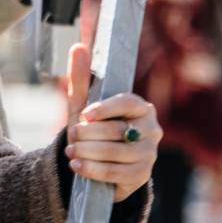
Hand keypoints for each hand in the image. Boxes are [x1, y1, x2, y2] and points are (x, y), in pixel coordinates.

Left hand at [64, 44, 159, 202]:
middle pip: (119, 130)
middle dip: (90, 133)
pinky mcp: (141, 175)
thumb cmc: (93, 126)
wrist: (97, 161)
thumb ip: (81, 77)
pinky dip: (94, 169)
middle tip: (71, 134)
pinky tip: (77, 166)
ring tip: (70, 150)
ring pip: (117, 152)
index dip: (106, 108)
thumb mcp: (84, 103)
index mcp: (141, 107)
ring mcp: (149, 154)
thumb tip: (78, 47)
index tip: (85, 114)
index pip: (128, 103)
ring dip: (89, 152)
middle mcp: (151, 130)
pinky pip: (117, 173)